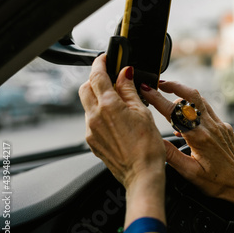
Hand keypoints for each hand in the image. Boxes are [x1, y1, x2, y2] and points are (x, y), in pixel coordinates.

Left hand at [79, 54, 166, 225]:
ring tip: (119, 102)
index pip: (97, 76)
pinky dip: (100, 113)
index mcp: (108, 106)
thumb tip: (125, 74)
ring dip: (98, 97)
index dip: (100, 63)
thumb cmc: (147, 147)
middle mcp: (94, 117)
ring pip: (88, 104)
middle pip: (86, 88)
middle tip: (112, 78)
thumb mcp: (143, 112)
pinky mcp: (92, 142)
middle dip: (96, 79)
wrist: (141, 175)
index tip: (105, 58)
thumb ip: (129, 90)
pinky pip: (91, 120)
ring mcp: (91, 130)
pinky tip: (117, 120)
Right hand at [141, 81, 233, 217]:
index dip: (157, 99)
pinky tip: (187, 117)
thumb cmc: (215, 182)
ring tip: (170, 93)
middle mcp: (210, 127)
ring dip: (185, 94)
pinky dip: (195, 108)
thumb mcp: (189, 172)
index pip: (174, 112)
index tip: (147, 90)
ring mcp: (219, 125)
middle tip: (160, 83)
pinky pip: (208, 111)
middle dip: (174, 86)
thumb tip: (153, 140)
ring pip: (201, 100)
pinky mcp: (224, 127)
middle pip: (191, 96)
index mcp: (199, 137)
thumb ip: (170, 155)